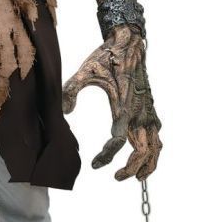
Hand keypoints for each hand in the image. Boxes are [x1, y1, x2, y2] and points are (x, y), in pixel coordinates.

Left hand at [62, 25, 161, 180]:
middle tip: (117, 177)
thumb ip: (72, 90)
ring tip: (138, 176)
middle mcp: (139, 113)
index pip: (117, 142)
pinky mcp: (151, 107)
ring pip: (155, 146)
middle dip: (131, 168)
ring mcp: (148, 111)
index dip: (106, 156)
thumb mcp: (85, 71)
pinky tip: (147, 154)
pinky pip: (158, 135)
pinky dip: (155, 149)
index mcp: (124, 107)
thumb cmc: (107, 57)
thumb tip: (64, 111)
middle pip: (141, 151)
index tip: (96, 164)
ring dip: (148, 163)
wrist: (129, 43)